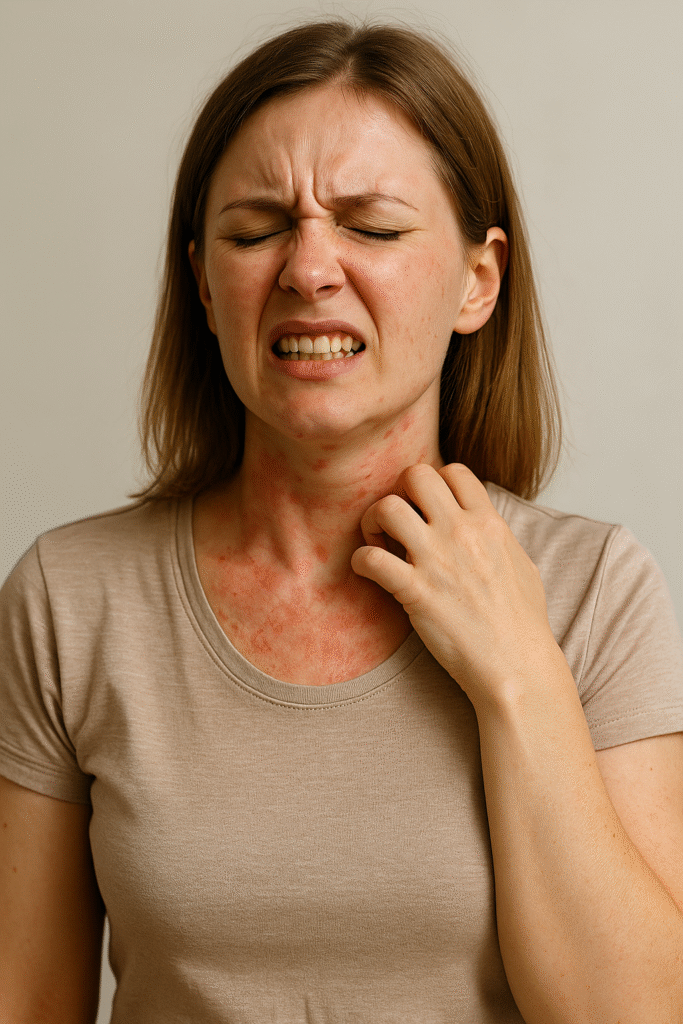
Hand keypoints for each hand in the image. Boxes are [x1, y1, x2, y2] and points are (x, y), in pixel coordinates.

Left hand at [351, 463, 564, 709]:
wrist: (517, 664)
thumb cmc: (523, 622)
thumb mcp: (521, 564)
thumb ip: (497, 537)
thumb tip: (485, 525)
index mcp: (489, 523)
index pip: (453, 471)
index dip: (433, 483)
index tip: (426, 509)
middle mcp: (461, 532)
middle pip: (415, 475)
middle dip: (398, 492)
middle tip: (395, 522)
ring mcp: (437, 560)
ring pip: (387, 507)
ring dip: (373, 521)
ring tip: (378, 543)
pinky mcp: (415, 592)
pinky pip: (371, 559)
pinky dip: (360, 561)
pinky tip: (368, 572)